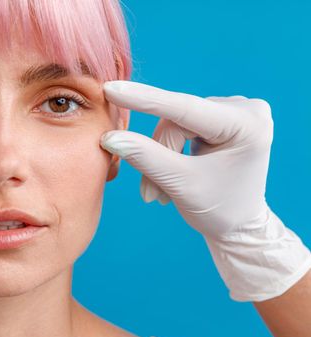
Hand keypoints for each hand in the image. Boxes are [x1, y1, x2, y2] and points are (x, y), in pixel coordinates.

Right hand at [101, 80, 310, 301]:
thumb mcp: (180, 185)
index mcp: (246, 124)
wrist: (239, 226)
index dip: (144, 99)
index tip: (110, 90)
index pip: (184, 108)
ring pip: (175, 123)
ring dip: (160, 155)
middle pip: (177, 120)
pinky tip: (173, 172)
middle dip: (158, 154)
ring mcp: (235, 111)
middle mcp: (245, 109)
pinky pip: (182, 124)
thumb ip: (145, 157)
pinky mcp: (223, 116)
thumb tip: (110, 138)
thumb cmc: (218, 210)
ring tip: (160, 191)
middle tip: (149, 192)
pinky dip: (170, 149)